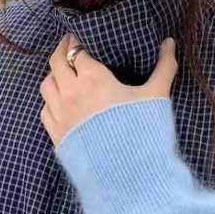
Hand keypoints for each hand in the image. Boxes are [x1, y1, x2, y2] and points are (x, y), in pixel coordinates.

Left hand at [39, 33, 176, 148]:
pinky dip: (49, 101)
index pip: (77, 52)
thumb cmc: (143, 131)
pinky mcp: (57, 137)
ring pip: (46, 86)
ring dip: (53, 75)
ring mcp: (60, 116)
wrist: (127, 176)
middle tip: (68, 46)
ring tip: (61, 72)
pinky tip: (58, 102)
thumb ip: (164, 66)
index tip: (78, 37)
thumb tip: (170, 42)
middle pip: (56, 64)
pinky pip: (44, 111)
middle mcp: (70, 93)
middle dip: (61, 52)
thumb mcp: (156, 96)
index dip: (76, 42)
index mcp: (92, 78)